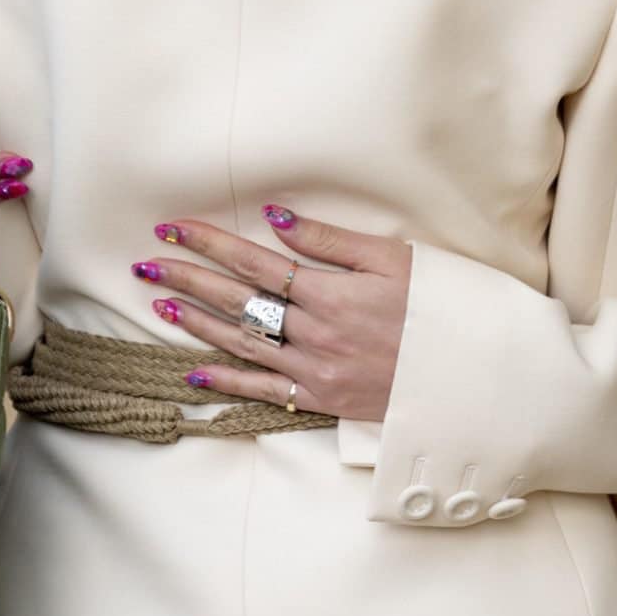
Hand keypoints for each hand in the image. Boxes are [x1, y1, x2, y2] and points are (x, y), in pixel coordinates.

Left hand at [131, 206, 410, 422]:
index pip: (254, 260)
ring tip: (159, 304)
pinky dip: (225, 382)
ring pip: (241, 342)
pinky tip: (193, 374)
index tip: (172, 228)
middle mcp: (314, 332)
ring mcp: (315, 369)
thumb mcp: (392, 258)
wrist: (470, 372)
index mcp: (330, 291)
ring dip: (196, 322)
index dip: (208, 244)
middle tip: (145, 263)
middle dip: (186, 278)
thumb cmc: (437, 305)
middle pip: (237, 299)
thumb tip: (275, 217)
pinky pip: (264, 389)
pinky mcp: (321, 398)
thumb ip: (329, 240)